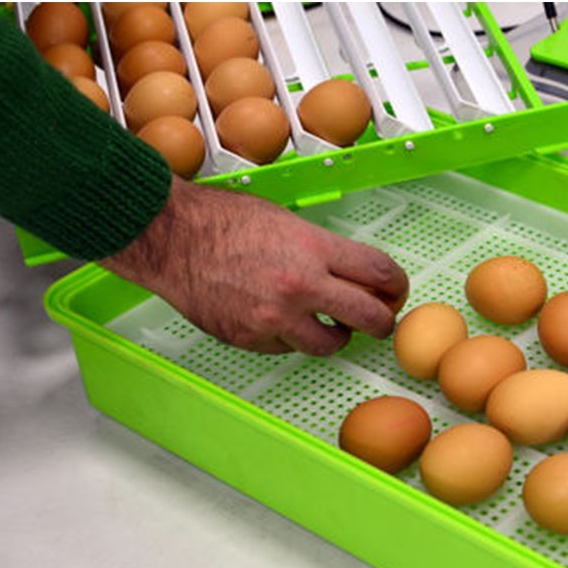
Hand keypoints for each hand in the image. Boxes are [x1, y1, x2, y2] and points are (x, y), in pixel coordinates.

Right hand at [101, 176, 408, 355]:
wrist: (171, 239)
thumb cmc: (222, 220)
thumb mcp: (285, 221)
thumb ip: (321, 250)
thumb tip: (349, 272)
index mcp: (314, 249)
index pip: (379, 272)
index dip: (396, 285)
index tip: (396, 291)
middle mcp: (301, 286)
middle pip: (369, 317)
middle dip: (382, 322)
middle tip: (380, 321)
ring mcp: (276, 318)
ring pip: (331, 344)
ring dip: (337, 336)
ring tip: (329, 325)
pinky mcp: (253, 338)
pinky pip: (288, 347)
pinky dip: (292, 338)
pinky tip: (282, 320)